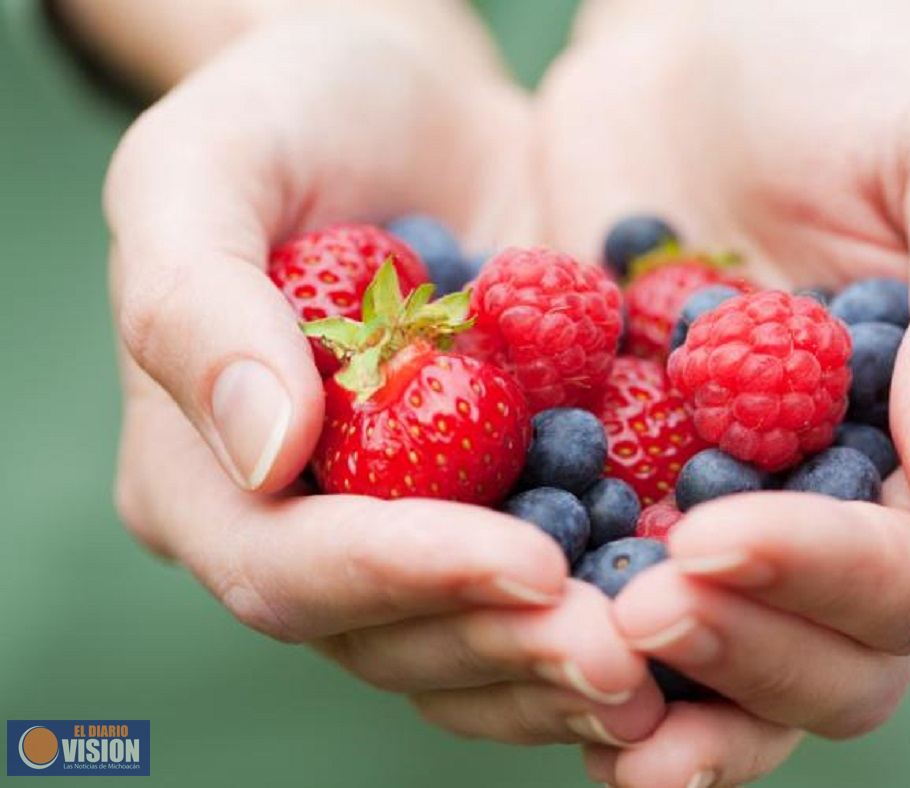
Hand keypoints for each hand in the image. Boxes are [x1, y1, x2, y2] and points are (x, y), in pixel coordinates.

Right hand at [105, 11, 662, 747]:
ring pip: (469, 650)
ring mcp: (403, 534)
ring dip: (563, 665)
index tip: (527, 564)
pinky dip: (607, 617)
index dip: (405, 576)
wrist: (415, 108)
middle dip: (506, 645)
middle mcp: (302, 532)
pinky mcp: (494, 512)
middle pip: (387, 638)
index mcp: (204, 476)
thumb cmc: (292, 114)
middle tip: (622, 651)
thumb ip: (199, 304)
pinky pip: (540, 599)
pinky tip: (687, 626)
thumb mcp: (205, 167)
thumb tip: (263, 454)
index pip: (288, 566)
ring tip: (665, 662)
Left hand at [537, 0, 909, 782]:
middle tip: (638, 611)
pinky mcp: (625, 479)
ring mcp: (729, 500)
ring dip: (654, 688)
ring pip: (716, 658)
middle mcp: (842, 501)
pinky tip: (505, 629)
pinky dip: (564, 629)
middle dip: (739, 651)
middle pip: (826, 660)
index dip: (825, 581)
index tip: (718, 537)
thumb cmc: (851, 63)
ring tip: (570, 659)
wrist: (699, 24)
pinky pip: (603, 585)